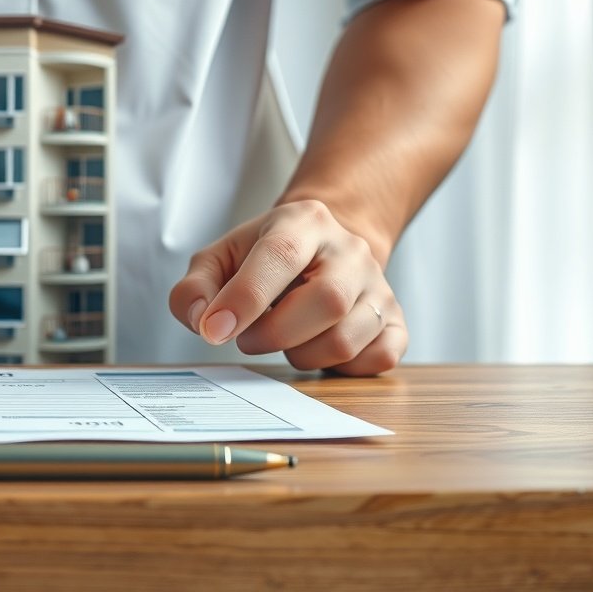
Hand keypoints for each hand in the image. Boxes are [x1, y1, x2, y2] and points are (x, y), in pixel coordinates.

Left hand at [168, 200, 405, 375]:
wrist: (322, 248)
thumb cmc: (264, 257)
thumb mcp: (221, 258)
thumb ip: (196, 287)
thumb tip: (200, 319)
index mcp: (303, 222)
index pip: (279, 256)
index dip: (244, 299)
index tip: (214, 330)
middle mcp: (350, 250)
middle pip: (325, 302)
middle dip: (274, 334)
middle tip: (248, 337)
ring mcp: (380, 286)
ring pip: (346, 340)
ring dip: (301, 355)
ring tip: (285, 339)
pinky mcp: (396, 320)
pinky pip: (378, 360)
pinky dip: (341, 369)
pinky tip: (318, 349)